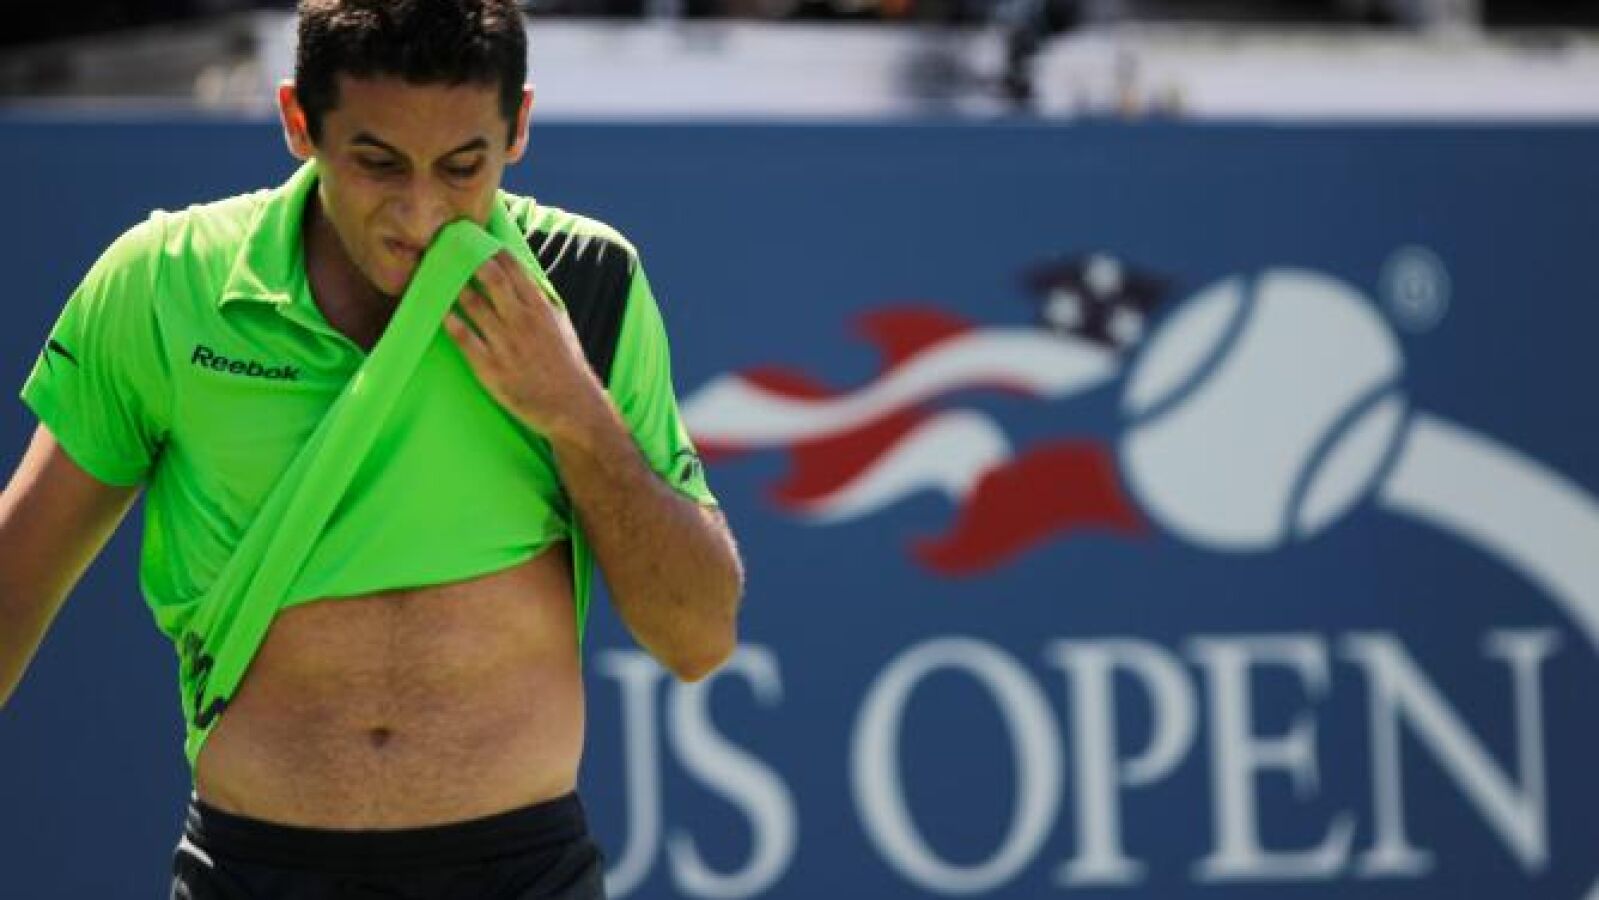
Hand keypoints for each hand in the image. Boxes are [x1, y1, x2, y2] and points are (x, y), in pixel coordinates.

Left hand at [443, 250, 610, 440]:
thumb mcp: (561, 325)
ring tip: (439, 274)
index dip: (493, 251)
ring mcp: (506, 345)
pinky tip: (441, 313)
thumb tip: (524, 276)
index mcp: (540, 309)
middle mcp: (523, 322)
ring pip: (475, 306)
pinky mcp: (491, 369)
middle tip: (451, 247)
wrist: (571, 406)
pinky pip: (466, 340)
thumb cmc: (565, 364)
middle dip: (471, 260)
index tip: (476, 238)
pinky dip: (452, 324)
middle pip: (493, 280)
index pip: (514, 270)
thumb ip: (541, 300)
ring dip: (456, 287)